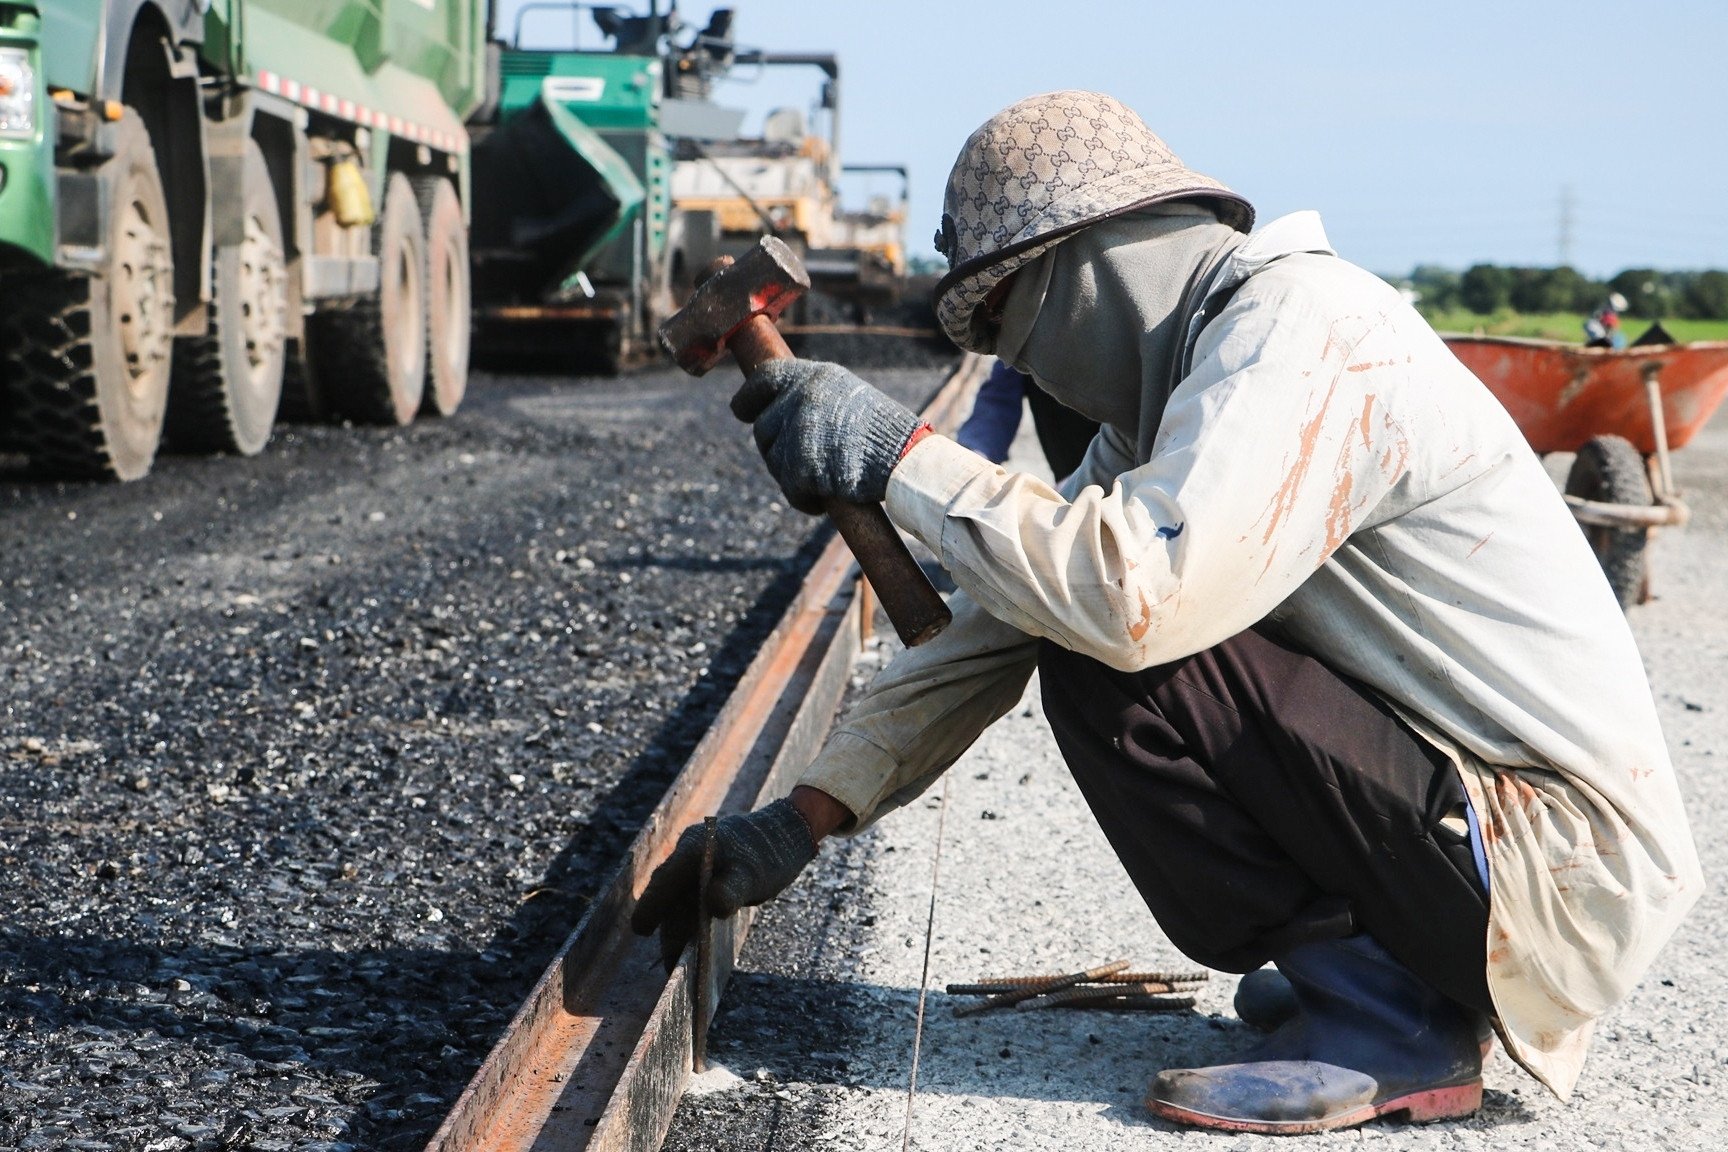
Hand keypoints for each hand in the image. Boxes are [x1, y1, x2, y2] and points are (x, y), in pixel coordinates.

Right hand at [629, 796, 819, 969]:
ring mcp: (695, 863)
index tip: (641, 930)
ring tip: (681, 960)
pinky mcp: (705, 872)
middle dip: (668, 928)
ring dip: (678, 926)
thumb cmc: (769, 853)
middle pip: (668, 895)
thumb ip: (732, 889)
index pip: (665, 880)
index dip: (650, 906)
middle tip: (671, 963)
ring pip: (678, 899)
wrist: (786, 833)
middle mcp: (688, 854)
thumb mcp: (753, 875)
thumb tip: (713, 905)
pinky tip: (696, 940)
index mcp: (694, 849)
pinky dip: (690, 918)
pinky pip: (690, 897)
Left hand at [731, 359, 925, 513]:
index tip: (741, 411)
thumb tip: (779, 414)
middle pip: (764, 428)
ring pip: (775, 461)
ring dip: (793, 477)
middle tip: (804, 466)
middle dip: (777, 451)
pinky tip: (825, 499)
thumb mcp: (850, 399)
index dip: (749, 397)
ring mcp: (801, 430)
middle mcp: (803, 397)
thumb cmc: (889, 436)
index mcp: (816, 376)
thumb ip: (814, 401)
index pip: (765, 377)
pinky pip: (791, 489)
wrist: (909, 461)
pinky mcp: (804, 465)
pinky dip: (806, 500)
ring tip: (826, 480)